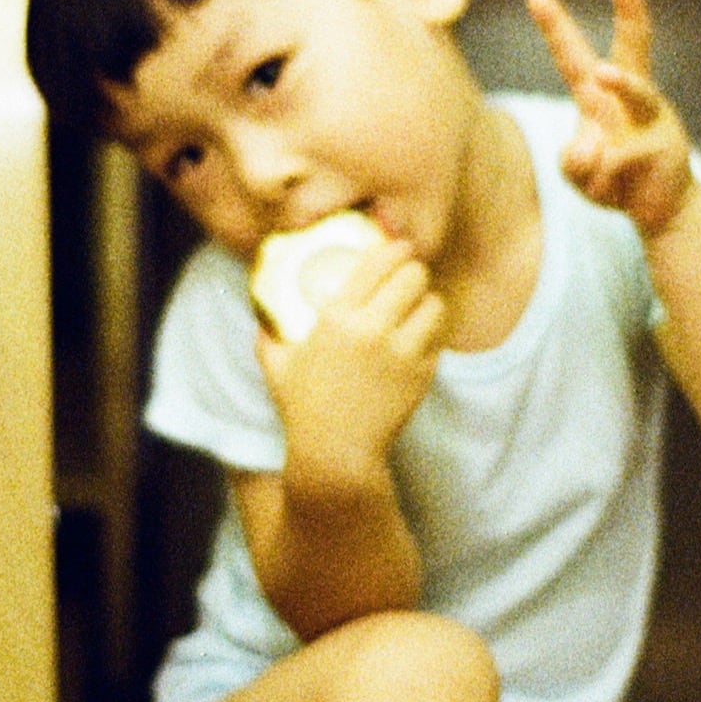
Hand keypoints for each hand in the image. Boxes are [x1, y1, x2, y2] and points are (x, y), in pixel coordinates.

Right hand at [254, 238, 444, 486]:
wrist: (337, 454)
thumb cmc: (304, 409)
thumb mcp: (277, 367)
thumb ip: (268, 335)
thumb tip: (262, 316)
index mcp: (337, 319)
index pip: (376, 265)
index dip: (394, 249)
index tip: (399, 247)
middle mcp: (373, 330)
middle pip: (413, 277)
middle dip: (414, 272)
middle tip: (410, 276)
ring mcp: (402, 353)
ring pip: (434, 305)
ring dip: (427, 301)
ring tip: (420, 306)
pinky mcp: (422, 375)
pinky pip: (437, 340)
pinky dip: (430, 336)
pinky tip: (418, 339)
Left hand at [528, 0, 694, 236]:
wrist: (661, 211)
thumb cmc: (615, 180)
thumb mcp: (579, 172)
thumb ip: (573, 162)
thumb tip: (588, 153)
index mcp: (601, 96)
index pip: (574, 55)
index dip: (556, 26)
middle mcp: (631, 97)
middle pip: (632, 48)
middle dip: (630, 15)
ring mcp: (652, 119)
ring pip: (637, 91)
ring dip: (620, 80)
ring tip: (603, 75)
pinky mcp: (664, 147)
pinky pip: (618, 160)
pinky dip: (600, 182)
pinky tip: (607, 191)